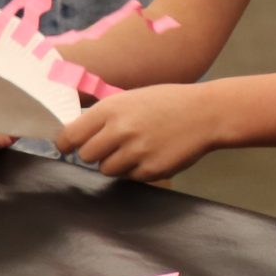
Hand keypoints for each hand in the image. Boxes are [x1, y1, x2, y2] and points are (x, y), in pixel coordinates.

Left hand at [56, 84, 222, 180]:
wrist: (208, 113)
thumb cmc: (169, 103)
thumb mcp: (131, 98)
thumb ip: (104, 116)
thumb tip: (76, 135)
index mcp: (111, 109)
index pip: (70, 136)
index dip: (67, 144)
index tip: (70, 147)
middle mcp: (120, 131)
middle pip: (86, 156)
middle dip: (97, 153)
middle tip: (113, 146)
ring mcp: (136, 152)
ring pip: (107, 170)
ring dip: (117, 163)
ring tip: (137, 149)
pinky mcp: (152, 170)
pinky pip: (131, 177)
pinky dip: (138, 169)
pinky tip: (154, 154)